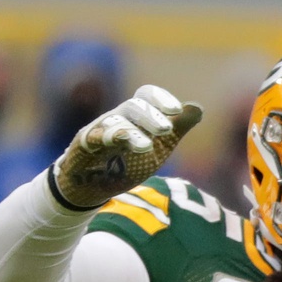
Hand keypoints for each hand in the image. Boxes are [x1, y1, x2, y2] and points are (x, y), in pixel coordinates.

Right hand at [51, 85, 201, 209]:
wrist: (95, 185)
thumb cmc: (129, 161)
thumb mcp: (159, 146)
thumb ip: (178, 127)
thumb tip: (197, 107)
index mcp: (136, 116)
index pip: (147, 96)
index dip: (161, 99)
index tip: (176, 110)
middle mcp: (118, 118)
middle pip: (133, 106)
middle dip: (150, 116)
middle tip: (166, 130)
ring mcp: (100, 130)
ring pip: (115, 122)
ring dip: (132, 132)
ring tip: (146, 147)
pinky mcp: (84, 146)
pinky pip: (93, 137)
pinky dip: (106, 137)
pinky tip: (118, 140)